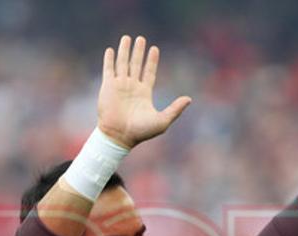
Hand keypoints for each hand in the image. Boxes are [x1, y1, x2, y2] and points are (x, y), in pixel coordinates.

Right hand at [97, 35, 191, 149]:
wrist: (119, 136)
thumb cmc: (141, 132)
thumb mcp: (162, 121)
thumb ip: (175, 109)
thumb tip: (189, 99)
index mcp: (144, 94)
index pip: (149, 73)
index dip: (152, 61)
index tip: (154, 49)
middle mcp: (132, 88)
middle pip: (136, 65)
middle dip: (138, 52)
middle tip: (140, 39)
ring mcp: (119, 86)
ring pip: (122, 64)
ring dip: (124, 51)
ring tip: (127, 38)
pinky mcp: (108, 87)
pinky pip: (108, 70)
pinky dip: (109, 60)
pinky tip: (111, 50)